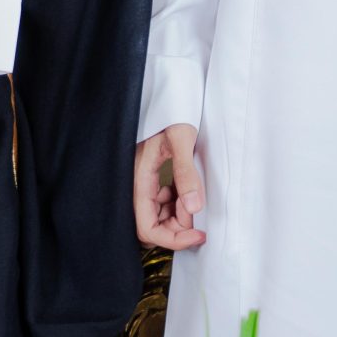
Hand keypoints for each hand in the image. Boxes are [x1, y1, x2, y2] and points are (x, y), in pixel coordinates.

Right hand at [134, 125, 205, 250]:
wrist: (167, 98)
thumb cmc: (171, 113)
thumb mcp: (181, 138)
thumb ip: (186, 172)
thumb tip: (193, 208)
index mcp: (139, 180)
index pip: (148, 228)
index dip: (173, 239)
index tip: (198, 235)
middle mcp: (138, 187)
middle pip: (153, 228)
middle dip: (178, 228)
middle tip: (198, 210)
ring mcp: (144, 185)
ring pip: (159, 218)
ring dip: (178, 217)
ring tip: (193, 196)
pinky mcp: (152, 181)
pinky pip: (162, 205)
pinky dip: (177, 205)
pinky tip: (186, 190)